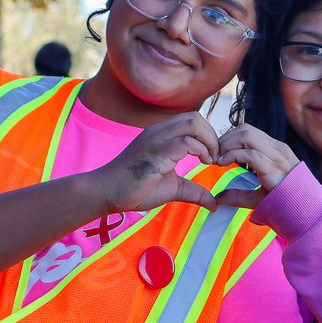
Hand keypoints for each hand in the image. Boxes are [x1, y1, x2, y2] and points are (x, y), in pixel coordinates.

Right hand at [95, 113, 221, 213]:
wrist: (106, 192)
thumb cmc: (135, 189)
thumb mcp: (173, 188)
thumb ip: (194, 191)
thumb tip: (214, 204)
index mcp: (162, 134)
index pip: (193, 120)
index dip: (209, 136)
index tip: (212, 157)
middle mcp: (159, 131)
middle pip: (196, 118)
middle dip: (213, 136)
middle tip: (215, 158)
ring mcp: (156, 139)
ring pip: (193, 124)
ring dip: (209, 141)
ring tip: (210, 160)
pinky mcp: (155, 152)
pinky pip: (185, 142)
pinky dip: (201, 150)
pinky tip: (202, 163)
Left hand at [214, 125, 299, 209]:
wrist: (306, 213)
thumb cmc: (285, 204)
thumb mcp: (258, 197)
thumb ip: (238, 195)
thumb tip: (218, 198)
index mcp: (276, 150)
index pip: (248, 131)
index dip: (229, 139)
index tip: (218, 154)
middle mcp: (277, 149)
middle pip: (245, 129)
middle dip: (225, 140)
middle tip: (214, 156)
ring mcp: (277, 157)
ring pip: (246, 136)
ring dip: (227, 145)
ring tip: (218, 160)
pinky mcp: (274, 168)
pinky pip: (249, 154)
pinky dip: (232, 156)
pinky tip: (223, 164)